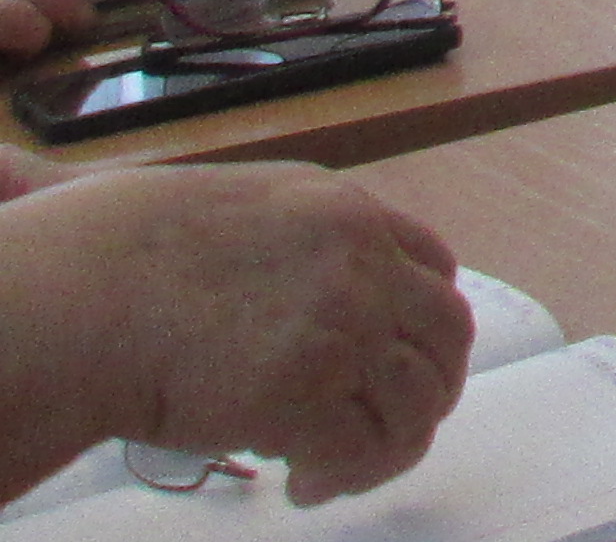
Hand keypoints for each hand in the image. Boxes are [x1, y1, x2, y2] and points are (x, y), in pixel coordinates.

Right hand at [16, 167, 472, 503]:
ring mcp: (342, 326)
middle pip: (446, 335)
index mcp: (346, 211)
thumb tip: (312, 293)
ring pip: (416, 402)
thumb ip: (298, 242)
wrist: (85, 296)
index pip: (433, 267)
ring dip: (387, 447)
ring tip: (329, 472)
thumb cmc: (132, 258)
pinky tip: (303, 487)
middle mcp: (362, 262)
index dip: (423, 324)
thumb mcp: (242, 211)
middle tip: (386, 430)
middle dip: (427, 389)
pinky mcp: (307, 394)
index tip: (396, 363)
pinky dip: (344, 478)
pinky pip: (364, 451)